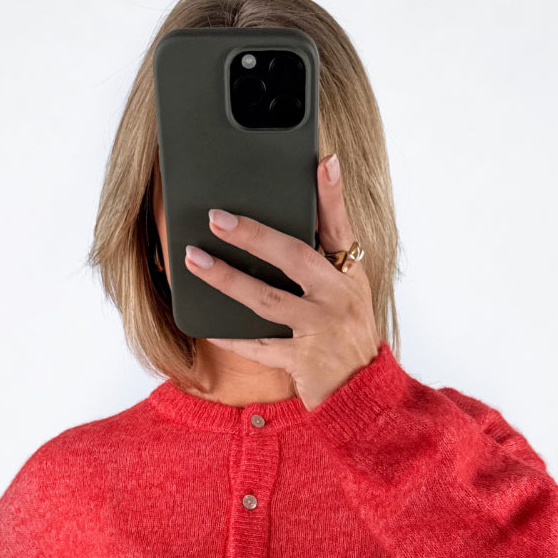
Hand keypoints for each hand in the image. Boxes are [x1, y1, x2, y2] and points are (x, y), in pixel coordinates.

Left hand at [182, 152, 380, 408]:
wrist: (363, 396)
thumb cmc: (347, 342)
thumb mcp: (345, 299)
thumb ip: (320, 268)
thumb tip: (274, 236)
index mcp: (349, 277)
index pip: (340, 228)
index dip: (332, 194)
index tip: (324, 161)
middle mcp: (338, 298)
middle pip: (293, 256)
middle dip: (253, 235)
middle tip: (217, 218)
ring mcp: (321, 330)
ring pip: (267, 299)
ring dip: (226, 278)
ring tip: (195, 260)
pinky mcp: (305, 362)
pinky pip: (259, 346)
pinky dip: (231, 335)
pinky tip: (207, 324)